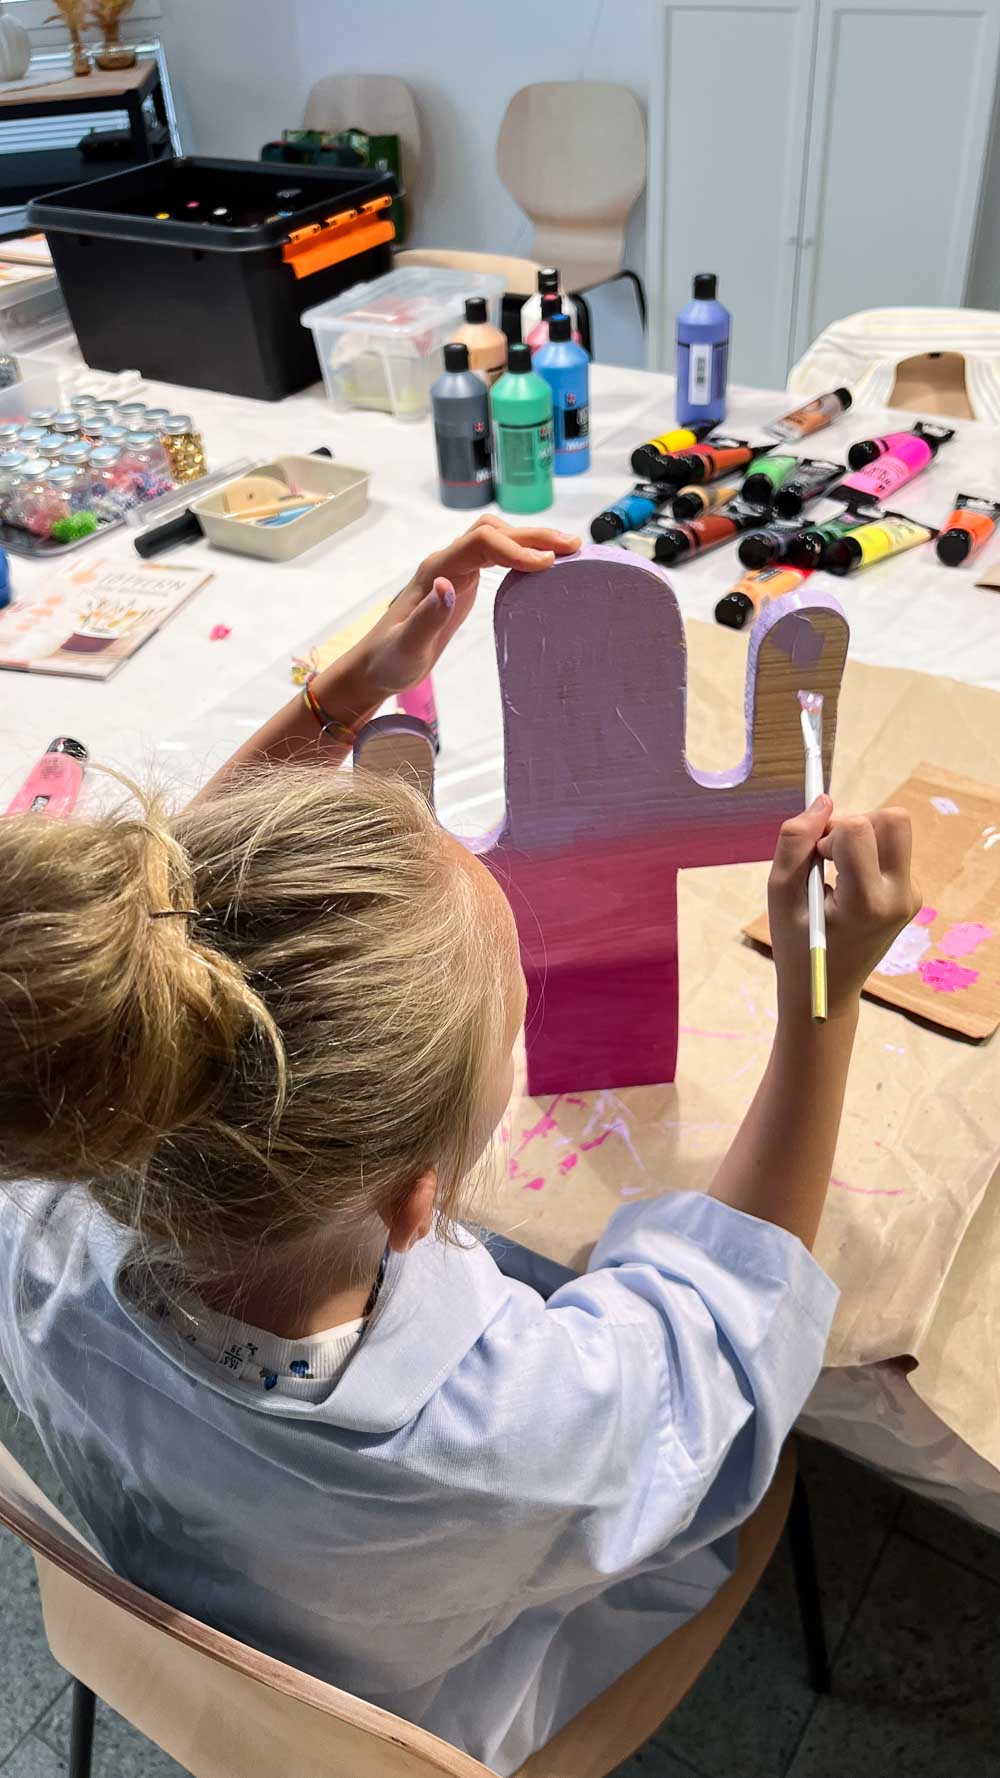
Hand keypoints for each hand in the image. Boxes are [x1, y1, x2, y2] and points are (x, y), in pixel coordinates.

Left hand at [335, 515, 579, 699]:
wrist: (375, 666)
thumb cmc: (390, 661)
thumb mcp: (407, 647)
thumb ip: (428, 618)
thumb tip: (448, 586)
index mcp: (435, 572)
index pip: (480, 543)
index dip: (515, 548)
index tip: (547, 565)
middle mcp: (445, 563)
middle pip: (492, 532)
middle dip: (532, 535)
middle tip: (572, 546)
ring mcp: (454, 571)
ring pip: (495, 539)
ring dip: (529, 540)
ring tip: (566, 551)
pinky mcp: (463, 584)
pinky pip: (495, 557)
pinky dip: (521, 554)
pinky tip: (542, 566)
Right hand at [768, 797, 920, 1022]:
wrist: (825, 992)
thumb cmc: (796, 944)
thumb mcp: (781, 894)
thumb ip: (794, 843)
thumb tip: (823, 800)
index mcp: (866, 903)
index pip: (858, 829)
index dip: (828, 833)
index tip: (814, 858)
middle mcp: (899, 897)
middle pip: (894, 819)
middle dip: (856, 823)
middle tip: (829, 854)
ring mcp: (911, 896)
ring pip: (895, 829)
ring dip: (862, 836)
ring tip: (836, 870)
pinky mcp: (912, 894)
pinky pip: (893, 849)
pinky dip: (868, 853)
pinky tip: (847, 884)